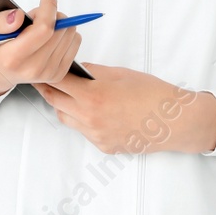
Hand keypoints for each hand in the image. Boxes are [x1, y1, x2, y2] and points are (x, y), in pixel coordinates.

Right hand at [0, 0, 79, 99]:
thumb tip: (18, 16)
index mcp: (13, 58)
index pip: (43, 29)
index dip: (49, 7)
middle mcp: (32, 69)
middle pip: (60, 31)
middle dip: (51, 15)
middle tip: (35, 17)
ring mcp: (47, 74)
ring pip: (70, 35)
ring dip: (58, 24)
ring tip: (39, 29)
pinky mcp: (58, 74)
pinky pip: (75, 43)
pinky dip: (65, 34)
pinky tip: (49, 37)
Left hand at [34, 64, 215, 155]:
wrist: (175, 120)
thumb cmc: (152, 93)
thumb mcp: (120, 73)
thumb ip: (93, 72)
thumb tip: (76, 69)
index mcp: (93, 96)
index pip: (57, 83)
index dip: (47, 73)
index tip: (40, 67)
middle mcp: (90, 119)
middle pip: (55, 103)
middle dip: (49, 90)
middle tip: (46, 79)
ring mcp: (96, 135)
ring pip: (67, 119)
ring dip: (66, 106)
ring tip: (75, 94)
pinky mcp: (104, 146)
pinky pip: (85, 131)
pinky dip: (84, 120)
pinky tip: (98, 110)